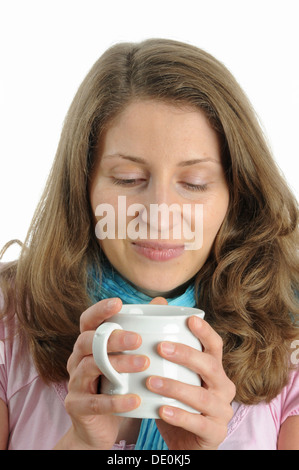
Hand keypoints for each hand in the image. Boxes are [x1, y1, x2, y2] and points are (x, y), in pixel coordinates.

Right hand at [55, 297, 148, 449]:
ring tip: (143, 364)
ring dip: (118, 364)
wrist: (101, 426)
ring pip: (90, 367)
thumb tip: (160, 301)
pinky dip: (116, 401)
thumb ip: (141, 330)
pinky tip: (135, 399)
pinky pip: (95, 402)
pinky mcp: (77, 406)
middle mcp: (77, 359)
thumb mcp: (126, 357)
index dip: (100, 310)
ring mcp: (74, 382)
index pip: (88, 321)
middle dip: (113, 338)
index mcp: (88, 344)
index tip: (118, 303)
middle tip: (138, 339)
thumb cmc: (117, 384)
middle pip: (88, 341)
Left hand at [146, 312, 235, 449]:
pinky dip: (179, 416)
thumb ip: (166, 343)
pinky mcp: (215, 433)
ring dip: (175, 387)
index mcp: (214, 369)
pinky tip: (161, 409)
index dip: (205, 332)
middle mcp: (223, 387)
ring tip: (151, 382)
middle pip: (210, 366)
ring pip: (202, 397)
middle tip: (160, 347)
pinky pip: (198, 424)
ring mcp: (222, 411)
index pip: (214, 346)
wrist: (184, 441)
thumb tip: (157, 302)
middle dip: (186, 355)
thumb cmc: (177, 400)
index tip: (189, 319)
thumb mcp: (172, 373)